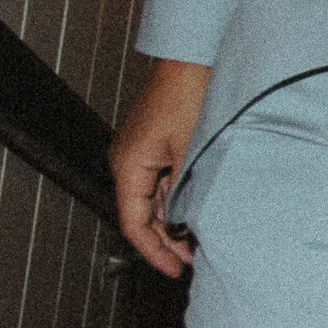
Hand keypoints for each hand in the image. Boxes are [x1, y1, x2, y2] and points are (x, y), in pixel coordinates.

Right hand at [110, 58, 209, 276]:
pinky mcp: (157, 144)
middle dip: (166, 242)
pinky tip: (197, 212)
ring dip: (174, 222)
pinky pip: (162, 182)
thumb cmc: (190, 94)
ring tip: (199, 243)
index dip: (154, 252)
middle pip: (142, 216)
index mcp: (128, 166)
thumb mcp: (191, 151)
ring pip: (154, 200)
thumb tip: (186, 225)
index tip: (176, 271)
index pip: (134, 224)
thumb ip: (185, 191)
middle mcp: (129, 161)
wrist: (194, 56)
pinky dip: (177, 200)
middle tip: (192, 262)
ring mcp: (142, 152)